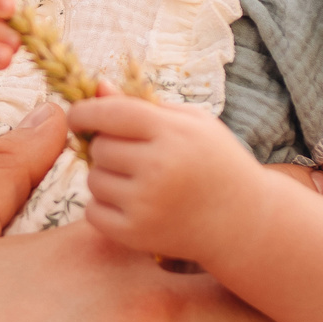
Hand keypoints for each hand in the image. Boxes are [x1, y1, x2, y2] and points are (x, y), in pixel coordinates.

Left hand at [68, 96, 272, 266]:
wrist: (244, 221)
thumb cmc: (216, 162)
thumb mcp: (191, 123)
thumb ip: (142, 104)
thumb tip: (97, 87)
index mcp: (173, 133)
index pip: (109, 112)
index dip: (84, 112)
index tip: (78, 117)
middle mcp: (158, 167)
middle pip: (99, 147)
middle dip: (108, 148)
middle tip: (135, 157)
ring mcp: (146, 204)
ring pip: (94, 180)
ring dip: (107, 178)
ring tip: (140, 182)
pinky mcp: (136, 234)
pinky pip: (93, 212)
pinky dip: (105, 208)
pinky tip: (134, 205)